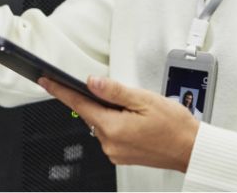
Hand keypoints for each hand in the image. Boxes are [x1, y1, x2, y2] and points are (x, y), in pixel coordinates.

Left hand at [39, 76, 199, 172]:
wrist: (191, 149)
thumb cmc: (175, 126)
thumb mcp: (144, 99)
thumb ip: (114, 90)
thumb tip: (91, 82)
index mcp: (113, 128)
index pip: (79, 105)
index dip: (60, 91)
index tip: (46, 81)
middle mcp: (110, 143)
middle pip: (92, 114)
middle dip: (102, 101)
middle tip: (128, 98)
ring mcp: (115, 152)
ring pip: (102, 123)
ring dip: (112, 113)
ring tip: (139, 112)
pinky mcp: (121, 156)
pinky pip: (111, 134)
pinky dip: (118, 124)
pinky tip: (137, 122)